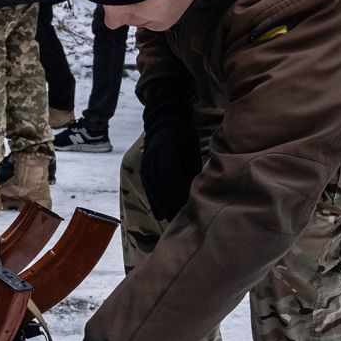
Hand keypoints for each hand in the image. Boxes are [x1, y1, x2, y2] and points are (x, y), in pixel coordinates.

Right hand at [140, 99, 201, 221]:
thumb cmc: (184, 136)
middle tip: (181, 219)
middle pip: (160, 186)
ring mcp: (146, 164)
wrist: (164, 121)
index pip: (171, 177)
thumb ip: (191, 169)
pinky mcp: (144, 168)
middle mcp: (152, 159)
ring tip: (169, 220)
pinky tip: (158, 213)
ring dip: (160, 206)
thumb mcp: (191, 149)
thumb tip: (196, 191)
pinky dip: (153, 201)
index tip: (188, 205)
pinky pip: (147, 187)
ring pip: (152, 189)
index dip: (178, 193)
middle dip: (170, 204)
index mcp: (165, 152)